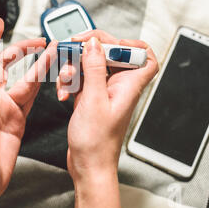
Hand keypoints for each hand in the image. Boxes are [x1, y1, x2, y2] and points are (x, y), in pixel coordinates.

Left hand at [0, 17, 56, 207]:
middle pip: (7, 64)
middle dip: (21, 48)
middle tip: (38, 40)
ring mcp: (7, 107)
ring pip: (24, 78)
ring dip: (38, 65)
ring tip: (52, 52)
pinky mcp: (18, 118)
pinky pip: (31, 95)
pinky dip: (41, 83)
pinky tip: (47, 74)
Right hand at [56, 30, 157, 207]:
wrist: (88, 165)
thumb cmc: (97, 143)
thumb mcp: (93, 100)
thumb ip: (95, 68)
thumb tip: (95, 43)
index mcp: (128, 85)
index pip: (144, 56)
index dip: (132, 44)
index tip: (109, 42)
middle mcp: (118, 86)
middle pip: (110, 55)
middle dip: (89, 50)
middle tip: (74, 48)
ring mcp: (103, 91)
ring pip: (91, 65)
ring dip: (74, 68)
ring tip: (66, 79)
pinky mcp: (89, 97)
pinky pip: (80, 79)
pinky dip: (69, 82)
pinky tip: (63, 92)